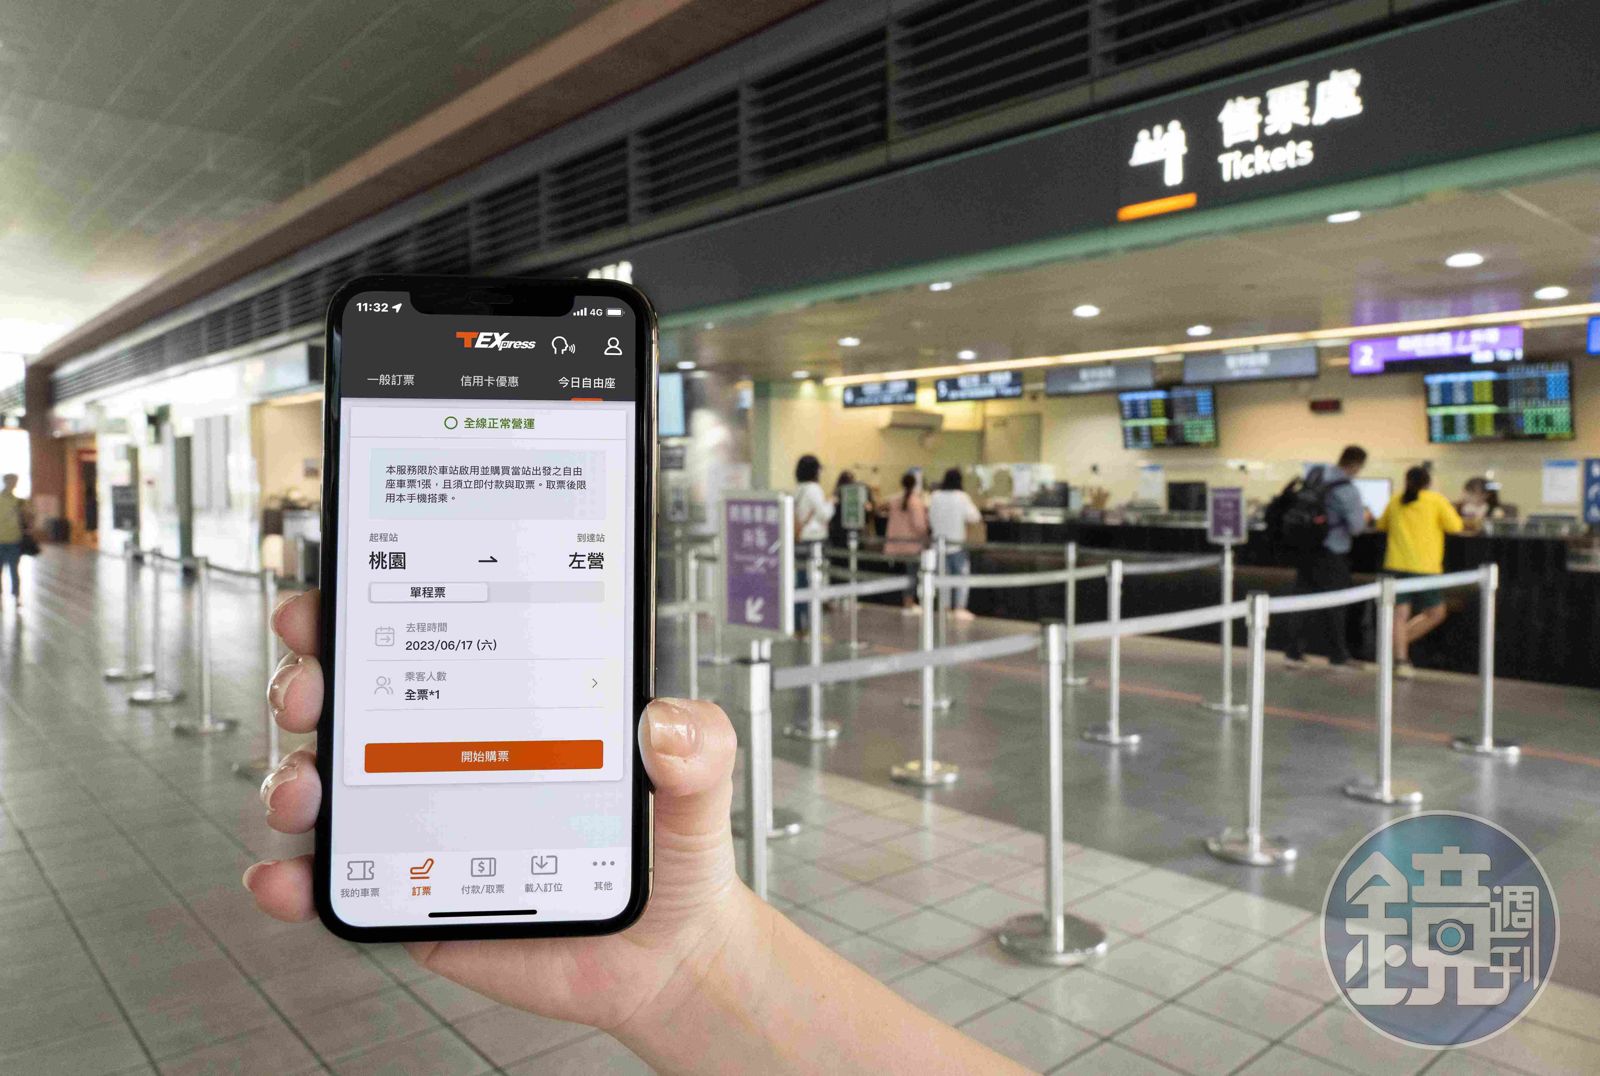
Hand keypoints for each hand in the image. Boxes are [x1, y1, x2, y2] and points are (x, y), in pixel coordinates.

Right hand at [244, 589, 768, 1035]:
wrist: (663, 957)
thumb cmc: (670, 852)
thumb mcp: (699, 786)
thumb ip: (701, 746)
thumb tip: (664, 721)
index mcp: (506, 707)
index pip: (424, 639)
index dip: (358, 614)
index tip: (327, 606)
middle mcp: (448, 753)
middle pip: (352, 701)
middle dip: (308, 683)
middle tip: (312, 693)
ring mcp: (420, 822)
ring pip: (327, 785)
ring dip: (292, 777)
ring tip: (306, 793)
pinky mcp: (412, 891)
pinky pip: (336, 880)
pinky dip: (294, 878)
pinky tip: (287, 878)